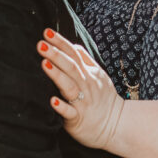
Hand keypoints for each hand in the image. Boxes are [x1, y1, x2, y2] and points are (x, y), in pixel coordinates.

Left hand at [37, 29, 124, 150]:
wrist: (116, 125)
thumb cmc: (103, 99)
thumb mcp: (99, 75)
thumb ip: (86, 60)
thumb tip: (73, 45)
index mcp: (89, 73)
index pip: (73, 53)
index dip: (60, 42)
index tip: (47, 32)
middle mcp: (86, 85)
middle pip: (70, 66)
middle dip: (56, 54)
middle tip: (40, 44)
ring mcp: (82, 102)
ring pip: (69, 86)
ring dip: (57, 75)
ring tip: (44, 64)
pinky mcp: (78, 119)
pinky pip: (70, 113)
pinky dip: (61, 106)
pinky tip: (52, 100)